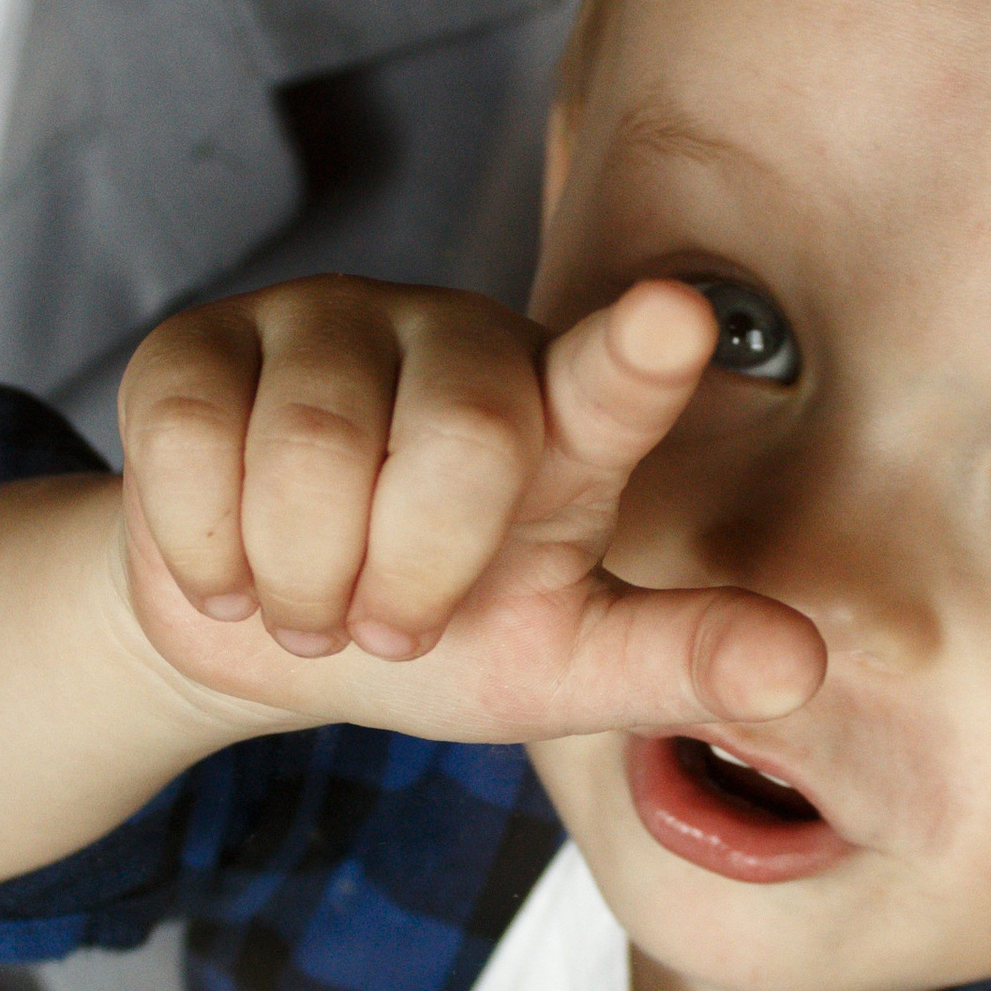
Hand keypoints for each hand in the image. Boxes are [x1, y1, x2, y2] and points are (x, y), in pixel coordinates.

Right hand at [112, 273, 822, 749]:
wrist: (260, 631)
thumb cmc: (440, 633)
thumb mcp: (559, 667)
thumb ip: (674, 658)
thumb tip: (799, 669)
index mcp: (563, 417)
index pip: (611, 380)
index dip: (639, 354)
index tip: (676, 321)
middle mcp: (457, 341)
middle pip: (457, 439)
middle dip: (413, 577)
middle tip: (393, 624)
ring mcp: (325, 321)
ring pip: (308, 452)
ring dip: (303, 584)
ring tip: (313, 603)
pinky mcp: (198, 341)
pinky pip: (191, 443)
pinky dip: (206, 555)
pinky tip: (228, 568)